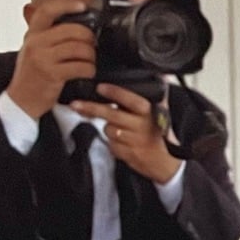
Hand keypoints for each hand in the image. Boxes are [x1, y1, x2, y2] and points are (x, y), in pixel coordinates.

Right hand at [6, 0, 97, 118]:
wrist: (21, 100)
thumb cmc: (32, 75)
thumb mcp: (34, 50)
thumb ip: (48, 37)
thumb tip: (75, 26)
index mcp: (32, 35)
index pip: (47, 11)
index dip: (66, 5)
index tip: (82, 6)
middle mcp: (36, 43)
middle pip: (72, 30)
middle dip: (89, 38)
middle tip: (92, 45)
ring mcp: (43, 58)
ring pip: (79, 48)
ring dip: (91, 56)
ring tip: (89, 61)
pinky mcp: (52, 73)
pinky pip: (81, 66)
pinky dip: (89, 69)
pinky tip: (87, 72)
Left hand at [67, 83, 182, 185]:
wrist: (164, 161)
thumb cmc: (157, 132)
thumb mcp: (159, 113)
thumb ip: (153, 96)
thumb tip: (155, 78)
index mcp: (149, 113)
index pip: (131, 100)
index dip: (115, 93)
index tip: (100, 87)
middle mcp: (142, 126)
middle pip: (112, 115)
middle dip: (92, 108)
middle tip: (76, 104)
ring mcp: (135, 141)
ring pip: (109, 130)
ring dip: (108, 128)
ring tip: (118, 128)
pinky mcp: (128, 154)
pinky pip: (111, 145)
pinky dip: (113, 143)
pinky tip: (122, 142)